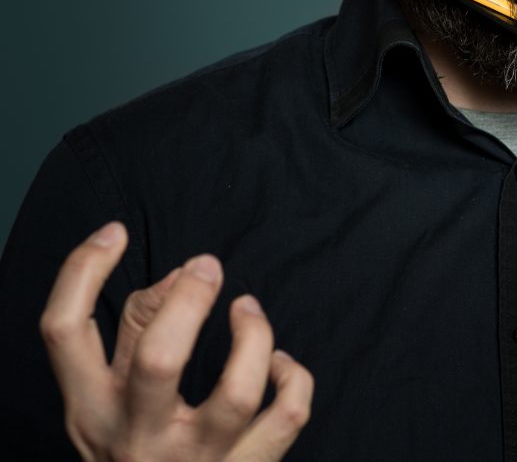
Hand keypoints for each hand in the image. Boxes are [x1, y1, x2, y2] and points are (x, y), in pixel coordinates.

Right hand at [40, 221, 313, 461]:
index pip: (63, 332)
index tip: (116, 233)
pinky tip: (280, 364)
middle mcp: (136, 438)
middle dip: (189, 300)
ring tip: (248, 309)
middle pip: (159, 359)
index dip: (83, 270)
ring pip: (237, 395)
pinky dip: (294, 380)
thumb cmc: (136, 443)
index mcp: (92, 409)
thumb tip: (184, 274)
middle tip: (206, 266)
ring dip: (254, 337)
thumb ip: (137, 329)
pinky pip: (286, 419)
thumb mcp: (112, 398)